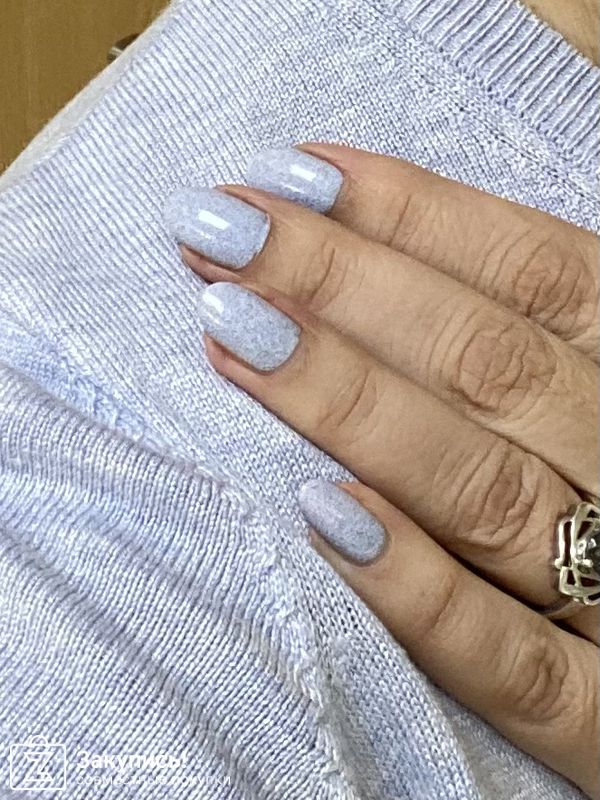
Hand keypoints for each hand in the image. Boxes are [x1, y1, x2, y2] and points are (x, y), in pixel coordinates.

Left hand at [164, 145, 599, 797]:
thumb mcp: (598, 391)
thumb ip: (536, 345)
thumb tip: (387, 250)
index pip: (540, 274)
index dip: (417, 215)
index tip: (294, 176)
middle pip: (490, 362)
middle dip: (343, 285)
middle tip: (221, 230)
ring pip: (484, 491)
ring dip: (349, 405)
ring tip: (229, 330)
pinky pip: (506, 662)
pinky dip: (418, 591)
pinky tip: (320, 516)